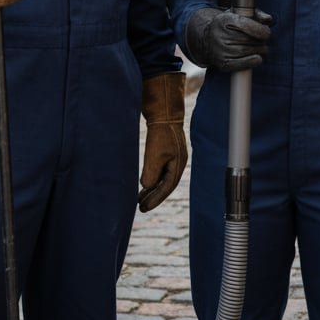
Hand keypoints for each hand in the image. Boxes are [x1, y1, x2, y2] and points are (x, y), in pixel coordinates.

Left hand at [139, 73, 187, 211]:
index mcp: (178, 165)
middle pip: (166, 185)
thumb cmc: (160, 133)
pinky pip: (161, 170)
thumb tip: (146, 186)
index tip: (143, 208)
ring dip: (152, 188)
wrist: (164, 112)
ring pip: (163, 178)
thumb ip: (151, 174)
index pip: (167, 188)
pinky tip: (145, 182)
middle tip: (141, 207)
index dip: (155, 199)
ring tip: (141, 197)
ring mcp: (174, 156)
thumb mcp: (154, 156)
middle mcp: (178, 162)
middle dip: (154, 196)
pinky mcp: (167, 150)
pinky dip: (153, 178)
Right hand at [184, 7, 272, 71]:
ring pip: (249, 52)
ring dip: (260, 51)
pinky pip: (243, 64)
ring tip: (260, 47)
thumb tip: (268, 19)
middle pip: (251, 40)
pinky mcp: (223, 63)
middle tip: (263, 40)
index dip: (262, 30)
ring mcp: (221, 51)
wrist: (208, 38)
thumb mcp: (239, 14)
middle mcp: (221, 36)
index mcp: (226, 20)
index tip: (266, 31)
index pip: (249, 26)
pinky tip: (257, 57)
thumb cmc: (229, 25)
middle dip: (262, 41)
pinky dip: (254, 61)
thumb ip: (256, 14)